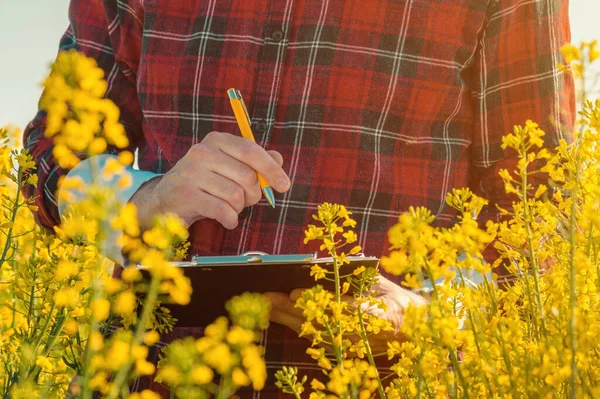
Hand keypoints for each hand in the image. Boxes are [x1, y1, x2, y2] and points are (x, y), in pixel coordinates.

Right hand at [130, 131, 289, 229]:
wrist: (166, 200)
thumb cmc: (205, 184)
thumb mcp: (229, 168)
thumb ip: (255, 162)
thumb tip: (279, 158)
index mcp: (216, 140)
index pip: (251, 151)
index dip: (271, 169)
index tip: (284, 185)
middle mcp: (202, 152)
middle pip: (247, 176)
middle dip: (253, 194)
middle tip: (246, 201)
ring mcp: (191, 173)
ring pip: (236, 195)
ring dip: (239, 208)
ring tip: (230, 208)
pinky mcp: (186, 195)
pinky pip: (223, 210)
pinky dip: (230, 219)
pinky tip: (227, 219)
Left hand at [264, 276, 426, 353]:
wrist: (410, 331)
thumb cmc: (394, 300)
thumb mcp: (379, 283)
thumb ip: (356, 276)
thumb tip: (325, 264)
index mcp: (374, 315)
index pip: (338, 308)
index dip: (315, 301)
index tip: (295, 292)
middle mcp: (359, 335)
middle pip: (318, 322)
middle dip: (290, 309)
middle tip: (267, 296)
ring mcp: (349, 346)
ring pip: (312, 332)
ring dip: (286, 318)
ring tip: (265, 304)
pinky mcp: (342, 350)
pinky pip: (314, 338)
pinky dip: (296, 326)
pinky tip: (278, 315)